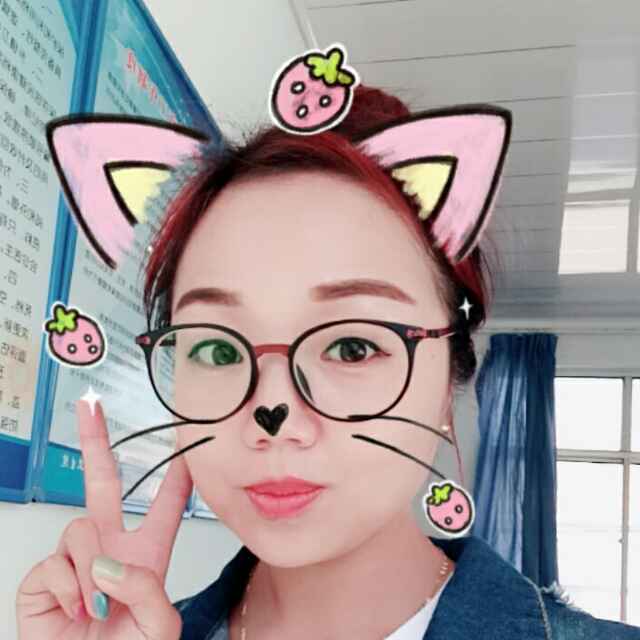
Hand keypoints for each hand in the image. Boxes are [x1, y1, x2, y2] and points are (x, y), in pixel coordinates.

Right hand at [16, 399, 192, 638]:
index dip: (177, 474)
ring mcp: (75, 561)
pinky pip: (52, 562)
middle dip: (94, 442)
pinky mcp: (42, 580)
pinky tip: (73, 611)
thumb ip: (147, 589)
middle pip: (102, 484)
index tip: (184, 443)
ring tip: (96, 606)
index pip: (166, 505)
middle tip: (88, 406)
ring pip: (79, 529)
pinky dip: (67, 589)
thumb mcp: (160, 628)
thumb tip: (107, 560)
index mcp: (147, 554)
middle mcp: (110, 549)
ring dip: (90, 569)